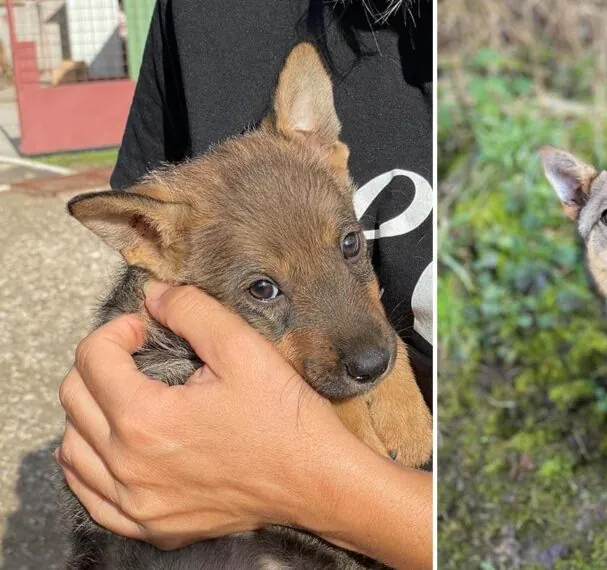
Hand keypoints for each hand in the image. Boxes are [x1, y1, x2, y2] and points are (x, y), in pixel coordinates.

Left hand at [58, 282, 431, 568]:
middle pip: (74, 400)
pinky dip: (92, 466)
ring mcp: (137, 503)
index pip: (92, 359)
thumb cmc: (285, 421)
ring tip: (126, 399)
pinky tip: (117, 449)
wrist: (315, 479)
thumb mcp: (244, 349)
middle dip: (99, 365)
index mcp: (146, 418)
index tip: (143, 329)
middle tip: (135, 357)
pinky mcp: (151, 526)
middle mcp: (130, 466)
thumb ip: (192, 311)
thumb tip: (156, 296)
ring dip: (90, 414)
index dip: (116, 330)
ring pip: (73, 450)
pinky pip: (91, 496)